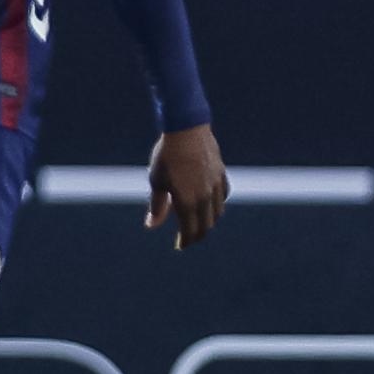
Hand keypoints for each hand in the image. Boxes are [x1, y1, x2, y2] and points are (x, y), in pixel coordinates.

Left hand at [147, 124, 228, 249]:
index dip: (186, 241)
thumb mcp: (157, 181)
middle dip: (197, 235)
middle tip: (188, 238)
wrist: (186, 129)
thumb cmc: (166, 155)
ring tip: (198, 222)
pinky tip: (209, 204)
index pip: (190, 231)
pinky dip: (217, 205)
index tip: (181, 245)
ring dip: (208, 222)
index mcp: (187, 201)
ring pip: (216, 213)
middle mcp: (204, 197)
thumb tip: (151, 225)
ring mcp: (215, 185)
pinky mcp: (221, 174)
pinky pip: (222, 196)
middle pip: (206, 226)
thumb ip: (157, 206)